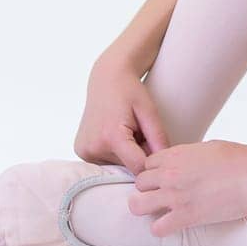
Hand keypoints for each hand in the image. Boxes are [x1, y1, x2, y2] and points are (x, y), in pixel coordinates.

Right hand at [73, 56, 169, 175]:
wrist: (107, 78)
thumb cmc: (131, 92)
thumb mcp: (149, 112)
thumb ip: (159, 139)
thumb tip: (165, 165)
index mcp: (111, 138)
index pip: (138, 167)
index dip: (152, 162)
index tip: (157, 150)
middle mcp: (93, 148)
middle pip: (128, 167)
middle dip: (139, 155)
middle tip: (140, 133)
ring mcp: (84, 151)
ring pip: (118, 165)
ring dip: (128, 154)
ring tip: (126, 131)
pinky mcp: (81, 151)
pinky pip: (106, 161)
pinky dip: (115, 152)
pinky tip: (114, 134)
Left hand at [127, 139, 246, 237]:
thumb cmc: (238, 158)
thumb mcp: (206, 147)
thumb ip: (188, 156)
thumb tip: (184, 164)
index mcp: (175, 155)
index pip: (146, 165)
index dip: (155, 173)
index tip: (163, 180)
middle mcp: (170, 174)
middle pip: (139, 184)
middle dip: (149, 190)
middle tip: (162, 196)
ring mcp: (175, 196)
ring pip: (138, 206)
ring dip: (147, 209)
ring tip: (159, 212)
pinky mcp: (186, 216)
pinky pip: (157, 228)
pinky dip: (162, 229)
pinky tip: (172, 225)